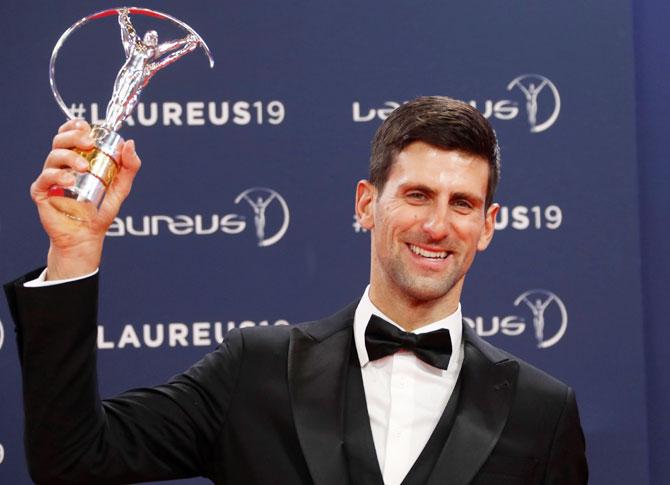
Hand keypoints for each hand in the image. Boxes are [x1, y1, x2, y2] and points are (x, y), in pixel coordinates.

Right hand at [31, 119, 141, 279]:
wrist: (87, 236)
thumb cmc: (100, 212)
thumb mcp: (120, 188)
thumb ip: (129, 167)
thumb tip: (130, 143)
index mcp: (77, 159)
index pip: (71, 134)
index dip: (76, 126)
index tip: (87, 127)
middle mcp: (62, 165)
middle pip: (60, 140)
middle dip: (74, 137)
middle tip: (89, 143)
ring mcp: (51, 178)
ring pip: (53, 156)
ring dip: (70, 157)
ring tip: (84, 168)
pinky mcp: (42, 192)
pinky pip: (45, 177)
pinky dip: (57, 175)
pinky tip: (70, 180)